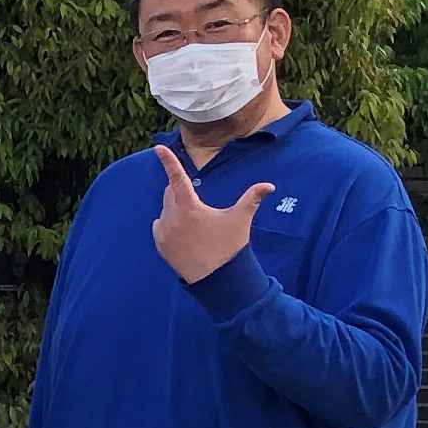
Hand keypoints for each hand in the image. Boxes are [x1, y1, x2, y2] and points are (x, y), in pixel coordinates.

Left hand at [150, 144, 274, 285]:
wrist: (216, 280)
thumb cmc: (229, 247)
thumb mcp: (240, 219)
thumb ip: (252, 198)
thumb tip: (269, 186)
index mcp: (189, 207)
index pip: (176, 177)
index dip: (168, 160)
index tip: (158, 147)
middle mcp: (171, 218)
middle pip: (170, 192)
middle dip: (180, 190)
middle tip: (198, 201)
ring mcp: (163, 232)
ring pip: (165, 209)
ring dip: (176, 207)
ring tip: (195, 223)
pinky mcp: (159, 245)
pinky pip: (160, 225)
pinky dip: (168, 222)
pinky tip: (185, 232)